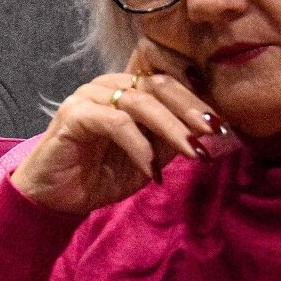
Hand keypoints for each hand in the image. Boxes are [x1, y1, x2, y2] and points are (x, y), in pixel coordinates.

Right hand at [11, 40, 226, 215]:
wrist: (58, 196)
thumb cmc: (100, 174)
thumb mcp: (148, 158)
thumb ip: (170, 141)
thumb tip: (210, 135)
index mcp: (126, 90)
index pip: (167, 84)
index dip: (196, 103)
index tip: (223, 128)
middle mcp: (107, 85)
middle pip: (157, 86)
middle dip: (190, 111)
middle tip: (213, 136)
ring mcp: (87, 97)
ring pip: (140, 102)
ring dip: (172, 129)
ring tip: (193, 153)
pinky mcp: (73, 114)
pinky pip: (116, 123)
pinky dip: (139, 145)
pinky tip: (151, 168)